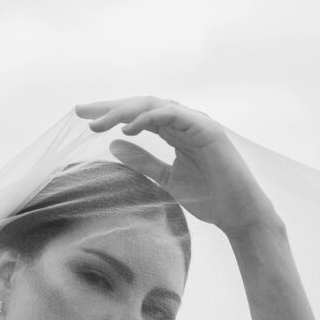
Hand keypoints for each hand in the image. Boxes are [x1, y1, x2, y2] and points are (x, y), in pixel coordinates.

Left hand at [74, 96, 277, 235]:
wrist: (238, 214)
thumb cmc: (209, 197)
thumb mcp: (166, 178)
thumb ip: (142, 161)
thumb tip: (113, 144)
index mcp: (175, 131)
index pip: (137, 115)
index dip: (110, 114)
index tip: (82, 118)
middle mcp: (185, 121)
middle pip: (141, 105)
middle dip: (110, 107)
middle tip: (81, 112)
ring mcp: (197, 122)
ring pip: (154, 105)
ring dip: (124, 111)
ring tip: (99, 124)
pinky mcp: (207, 129)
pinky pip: (173, 115)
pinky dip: (149, 118)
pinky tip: (128, 128)